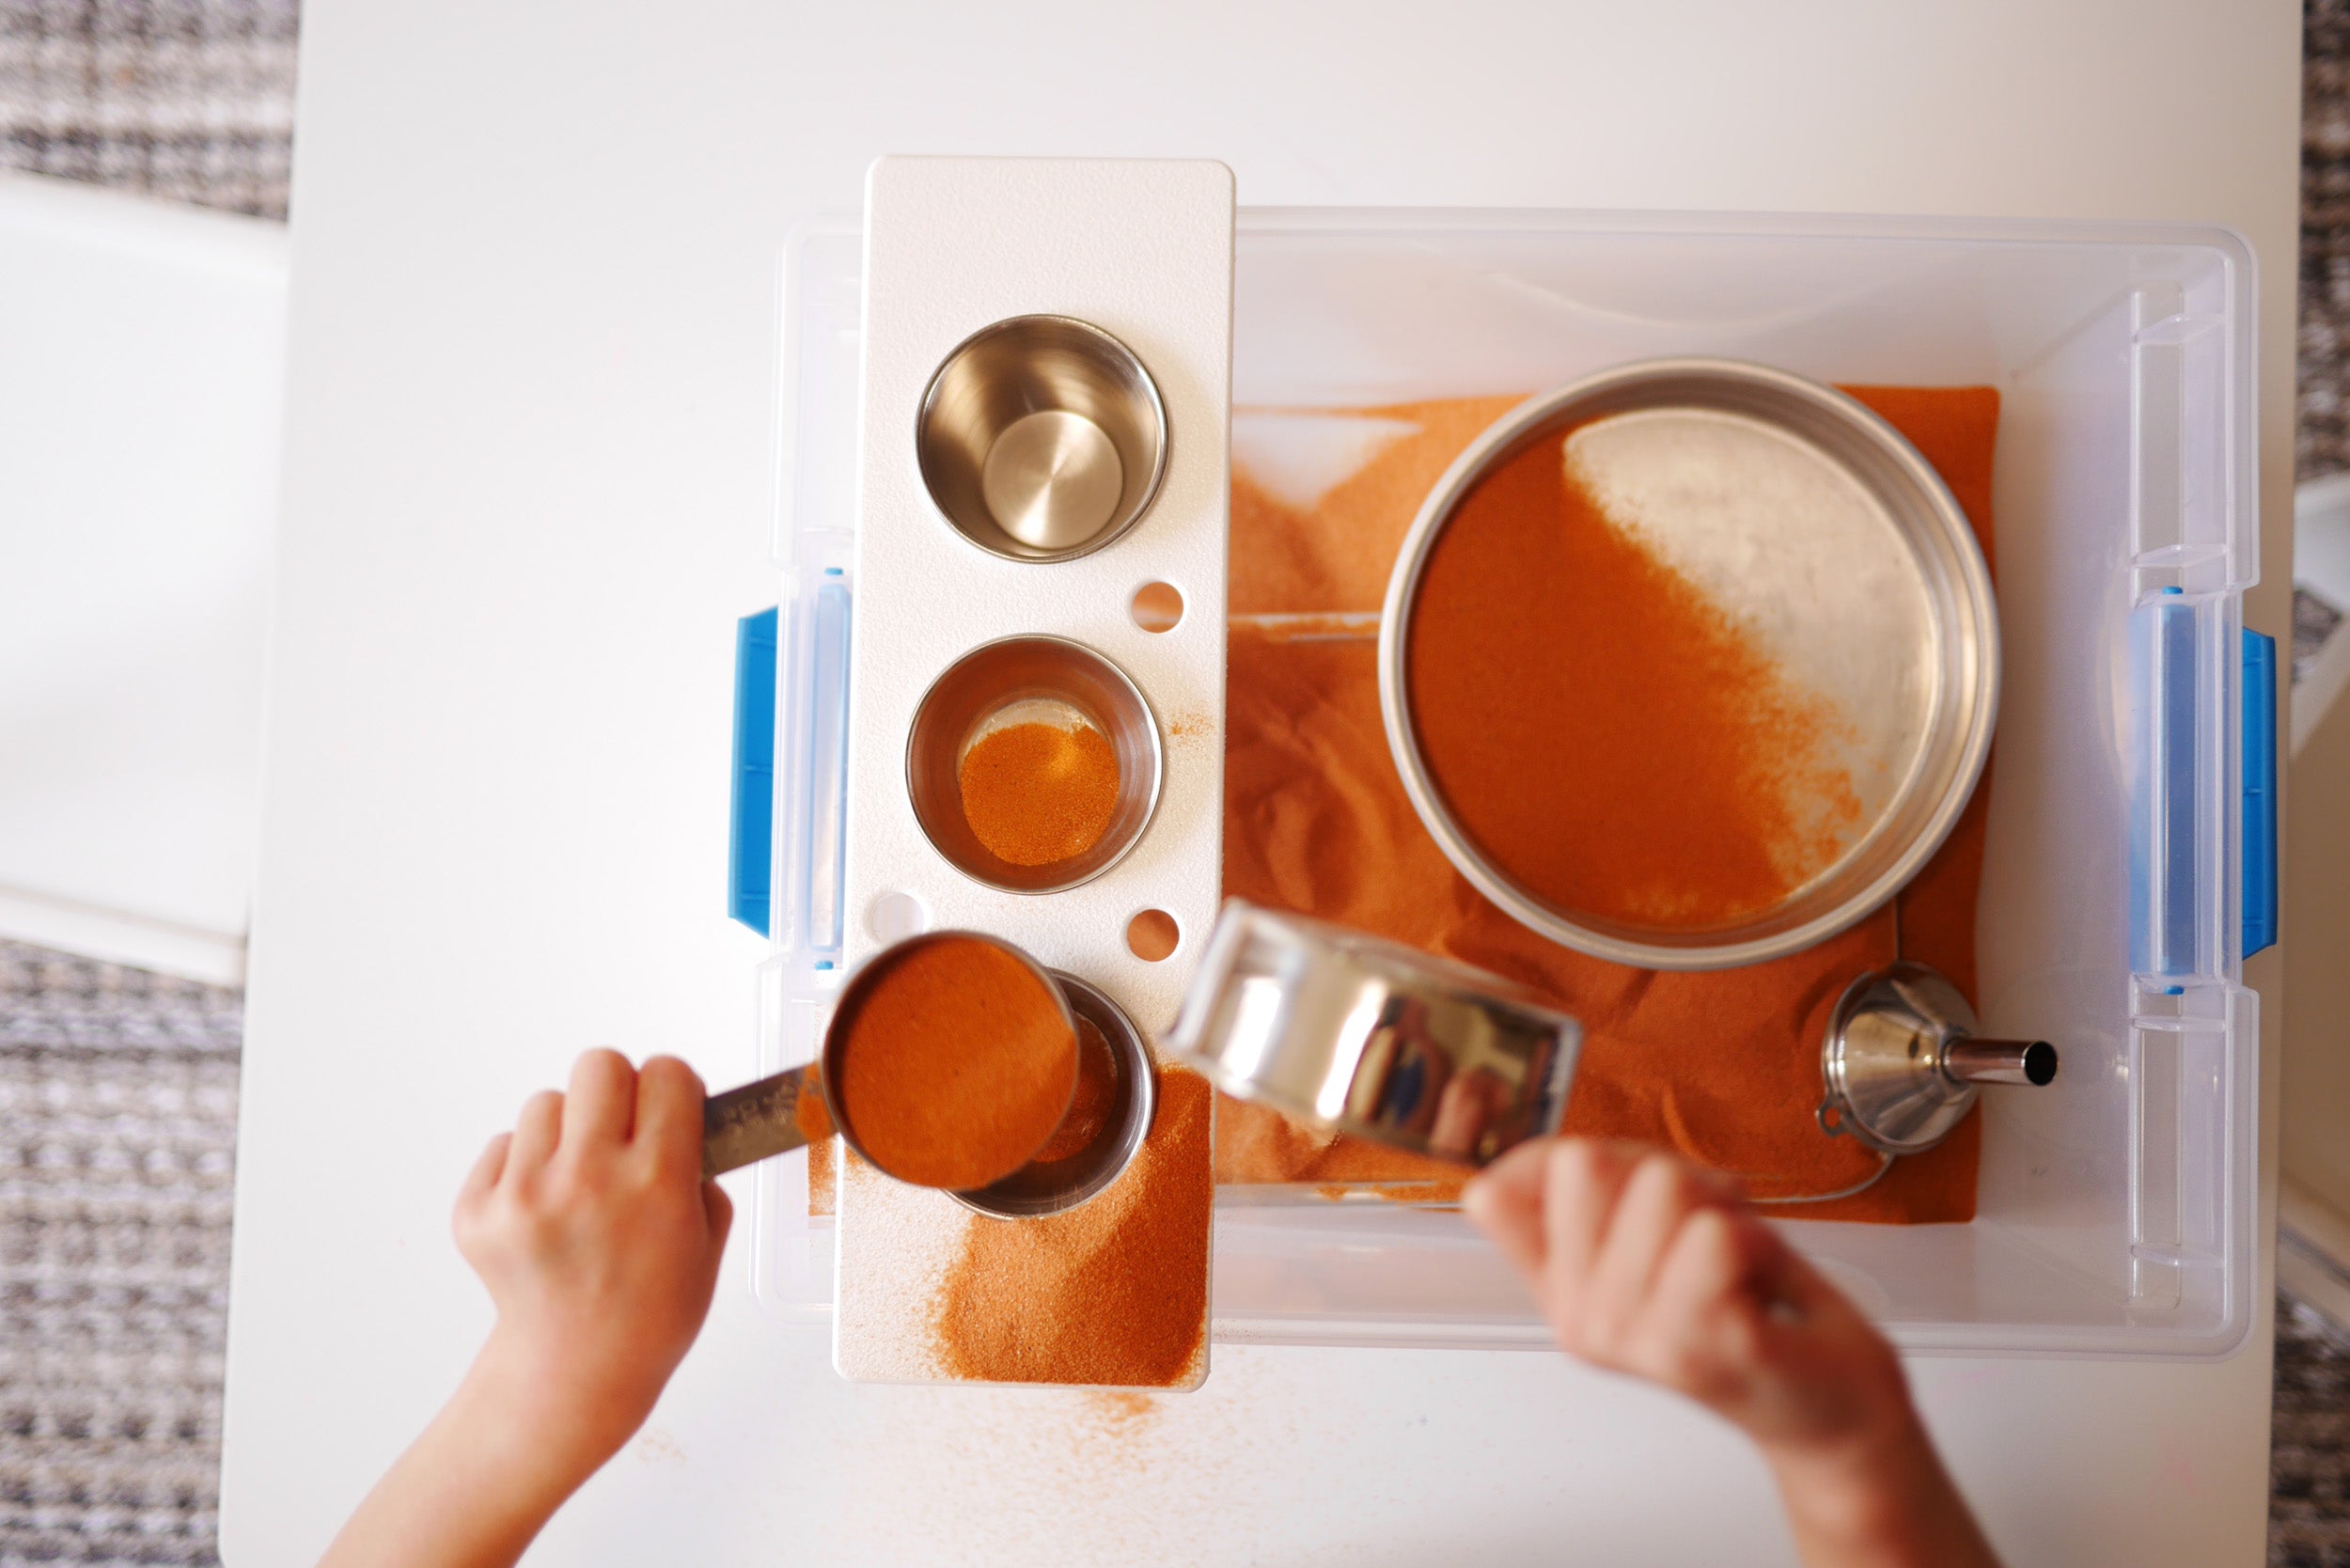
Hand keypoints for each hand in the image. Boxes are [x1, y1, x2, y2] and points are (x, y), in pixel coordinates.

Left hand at [454, 1050, 732, 1474]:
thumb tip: (682, 1117)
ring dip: (567, 1131)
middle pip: (599, 1065)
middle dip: (618, 1091)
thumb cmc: (650, 1314)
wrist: (574, 1374)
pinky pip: (504, 1145)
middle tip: (622, 1133)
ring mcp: (525, 1195)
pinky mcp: (478, 1211)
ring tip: (577, 1184)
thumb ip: (700, 1172)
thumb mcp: (707, 1244)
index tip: (672, 1110)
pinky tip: (544, 1213)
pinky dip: (524, 1166)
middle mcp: (588, 1179)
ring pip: (546, 1104)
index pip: (666, 1073)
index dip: (674, 1088)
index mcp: (657, 1183)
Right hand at [1465, 1139, 2000, 1567]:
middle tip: (1708, 1234)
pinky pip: (1716, 1233)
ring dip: (1722, 1208)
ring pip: (1660, 1186)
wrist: (1836, 1407)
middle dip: (1665, 1175)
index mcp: (1560, 1290)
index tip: (1636, 1192)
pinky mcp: (1699, 1345)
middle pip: (1590, 1160)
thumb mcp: (1651, 1240)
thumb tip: (1489, 1184)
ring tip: (1739, 1264)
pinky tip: (1760, 1288)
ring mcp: (1635, 1337)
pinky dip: (1758, 1239)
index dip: (1570, 1159)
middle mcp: (1581, 1319)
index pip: (1497, 1192)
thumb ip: (1586, 1199)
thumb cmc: (1752, 1308)